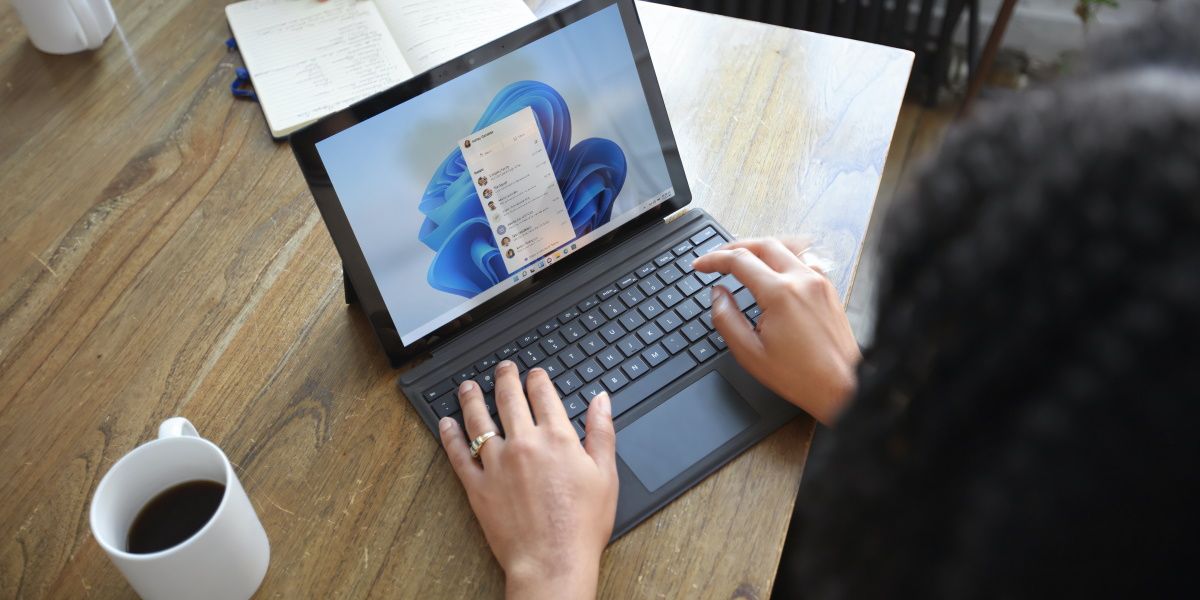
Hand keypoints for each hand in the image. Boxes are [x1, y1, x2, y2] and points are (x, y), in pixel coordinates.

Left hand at [439, 360, 617, 599]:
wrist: (553, 561)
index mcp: (557, 438)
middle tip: (503, 368)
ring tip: (468, 386)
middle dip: (505, 378)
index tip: (534, 373)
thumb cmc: (582, 525)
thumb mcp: (605, 474)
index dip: (537, 379)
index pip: (543, 394)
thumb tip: (601, 401)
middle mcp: (524, 444)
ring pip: (479, 420)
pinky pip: (458, 454)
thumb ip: (602, 432)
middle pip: (509, 398)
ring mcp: (496, 464)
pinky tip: (446, 423)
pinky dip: (450, 435)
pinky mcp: (477, 486)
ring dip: (472, 398)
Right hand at [692, 238, 859, 425]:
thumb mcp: (750, 354)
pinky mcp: (828, 289)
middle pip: (763, 244)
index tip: (700, 266)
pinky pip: (804, 259)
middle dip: (734, 247)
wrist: (842, 386)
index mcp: (780, 294)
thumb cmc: (801, 376)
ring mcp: (819, 282)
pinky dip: (784, 256)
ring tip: (743, 257)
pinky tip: (776, 268)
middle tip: (717, 259)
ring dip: (760, 248)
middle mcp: (802, 280)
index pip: (739, 260)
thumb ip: (727, 319)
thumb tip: (718, 295)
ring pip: (785, 247)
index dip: (714, 260)